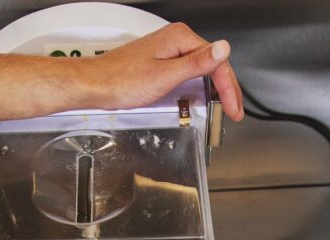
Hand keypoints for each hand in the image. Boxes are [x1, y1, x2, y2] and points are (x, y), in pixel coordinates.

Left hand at [86, 22, 243, 120]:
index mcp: (180, 38)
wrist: (96, 86)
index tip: (234, 108)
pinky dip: (198, 88)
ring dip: (214, 89)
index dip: (229, 87)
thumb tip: (223, 49)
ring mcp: (168, 51)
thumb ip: (196, 64)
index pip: (217, 61)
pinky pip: (188, 74)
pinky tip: (202, 99)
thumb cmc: (122, 82)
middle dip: (225, 89)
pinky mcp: (161, 63)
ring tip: (223, 107)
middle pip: (212, 64)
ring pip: (201, 69)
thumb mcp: (165, 76)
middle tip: (233, 111)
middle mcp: (175, 41)